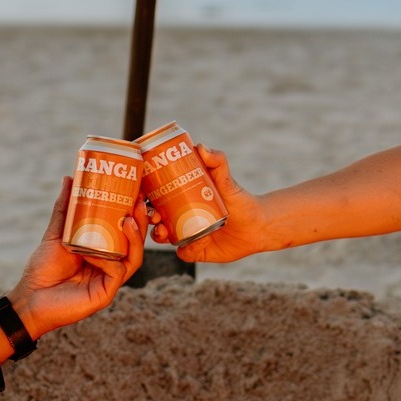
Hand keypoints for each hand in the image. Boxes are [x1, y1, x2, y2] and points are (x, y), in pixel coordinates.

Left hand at [7, 178, 145, 339]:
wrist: (30, 298)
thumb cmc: (43, 269)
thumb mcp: (56, 234)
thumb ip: (64, 209)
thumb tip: (69, 178)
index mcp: (103, 252)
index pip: (126, 232)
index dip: (134, 214)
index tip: (137, 192)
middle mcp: (111, 265)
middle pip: (135, 243)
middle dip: (140, 223)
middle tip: (139, 201)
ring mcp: (110, 280)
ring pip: (134, 258)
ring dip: (134, 238)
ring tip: (129, 219)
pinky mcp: (105, 294)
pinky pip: (116, 272)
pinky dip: (108, 259)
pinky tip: (96, 252)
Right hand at [149, 145, 266, 263]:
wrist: (258, 226)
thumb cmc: (239, 200)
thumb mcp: (226, 180)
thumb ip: (217, 162)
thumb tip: (201, 147)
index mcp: (180, 199)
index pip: (156, 196)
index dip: (144, 196)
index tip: (142, 194)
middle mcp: (179, 217)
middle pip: (155, 217)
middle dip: (148, 217)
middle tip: (153, 214)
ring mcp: (186, 235)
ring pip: (163, 236)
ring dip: (158, 234)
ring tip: (162, 231)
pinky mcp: (196, 251)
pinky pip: (183, 253)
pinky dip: (185, 249)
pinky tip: (192, 243)